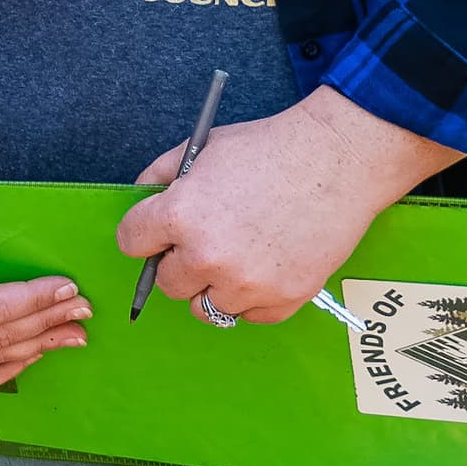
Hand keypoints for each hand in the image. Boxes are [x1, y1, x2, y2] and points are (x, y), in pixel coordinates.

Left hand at [115, 86, 464, 323]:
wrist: (335, 162)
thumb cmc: (268, 150)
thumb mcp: (200, 149)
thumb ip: (160, 176)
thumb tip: (143, 201)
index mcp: (179, 216)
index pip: (131, 243)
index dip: (145, 233)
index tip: (158, 231)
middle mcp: (207, 257)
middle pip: (167, 283)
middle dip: (178, 262)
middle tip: (205, 241)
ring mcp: (246, 283)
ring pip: (206, 307)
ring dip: (214, 286)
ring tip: (237, 256)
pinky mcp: (283, 299)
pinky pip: (248, 315)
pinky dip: (252, 298)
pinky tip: (265, 266)